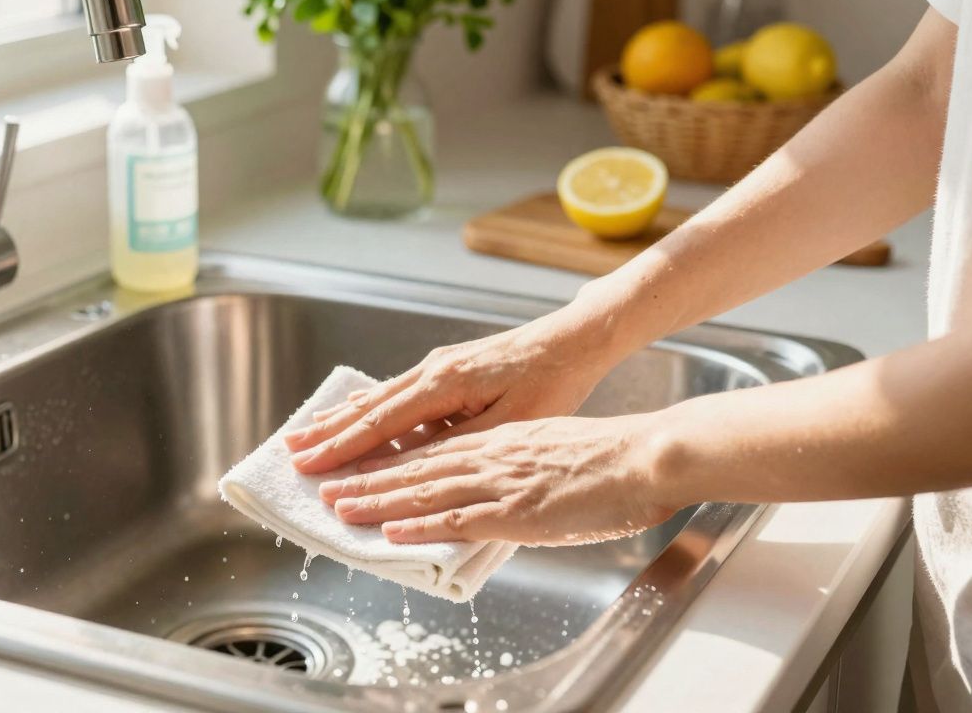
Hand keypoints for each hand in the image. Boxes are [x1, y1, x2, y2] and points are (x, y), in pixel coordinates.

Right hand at [284, 307, 628, 473]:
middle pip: (368, 406)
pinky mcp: (450, 369)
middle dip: (328, 432)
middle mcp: (432, 371)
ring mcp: (439, 367)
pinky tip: (356, 408)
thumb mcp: (509, 424)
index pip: (380, 423)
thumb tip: (408, 464)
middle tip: (289, 452)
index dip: (341, 449)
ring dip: (342, 417)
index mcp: (443, 385)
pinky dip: (370, 404)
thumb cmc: (552, 383)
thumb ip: (457, 444)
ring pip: (379, 396)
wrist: (575, 340)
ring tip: (307, 431)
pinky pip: (398, 391)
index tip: (308, 467)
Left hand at [316, 414, 681, 546]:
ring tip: (339, 507)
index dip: (388, 459)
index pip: (430, 448)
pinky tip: (391, 532)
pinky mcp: (516, 509)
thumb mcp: (549, 448)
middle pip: (414, 466)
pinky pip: (458, 519)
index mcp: (499, 439)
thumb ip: (515, 463)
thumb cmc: (608, 456)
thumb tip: (494, 482)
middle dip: (365, 477)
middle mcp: (490, 454)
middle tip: (325, 485)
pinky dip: (421, 526)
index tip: (355, 465)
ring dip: (377, 500)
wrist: (645, 455)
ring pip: (424, 489)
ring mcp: (500, 481)